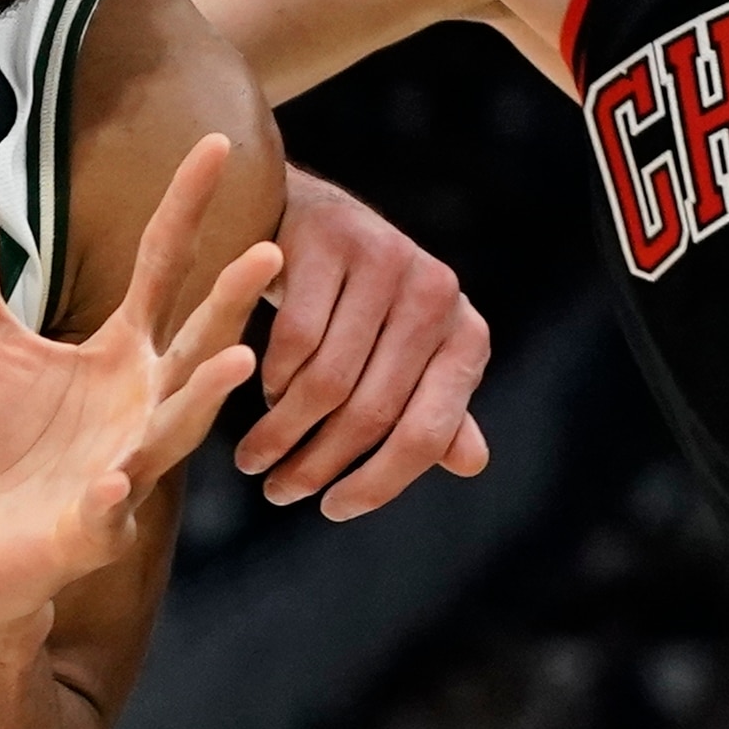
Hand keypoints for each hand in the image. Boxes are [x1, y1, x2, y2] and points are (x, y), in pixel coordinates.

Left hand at [0, 135, 278, 629]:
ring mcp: (127, 463)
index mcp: (120, 351)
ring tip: (240, 362)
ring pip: (178, 426)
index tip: (217, 141)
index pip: (163, 264)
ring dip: (206, 397)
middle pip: (196, 338)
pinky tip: (114, 480)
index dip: (187, 204)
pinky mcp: (94, 524)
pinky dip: (112, 496)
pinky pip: (109, 507)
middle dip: (232, 298)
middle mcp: (141, 401)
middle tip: (270, 247)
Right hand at [234, 169, 492, 520]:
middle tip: (276, 492)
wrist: (314, 218)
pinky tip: (260, 394)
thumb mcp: (407, 358)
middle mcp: (438, 295)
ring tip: (255, 458)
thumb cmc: (365, 307)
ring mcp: (387, 260)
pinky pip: (294, 340)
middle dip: (316, 465)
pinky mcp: (333, 239)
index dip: (378, 483)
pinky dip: (271, 379)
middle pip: (371, 414)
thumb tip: (474, 462)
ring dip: (282, 432)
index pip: (428, 434)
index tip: (332, 510)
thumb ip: (435, 409)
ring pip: (327, 382)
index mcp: (466, 337)